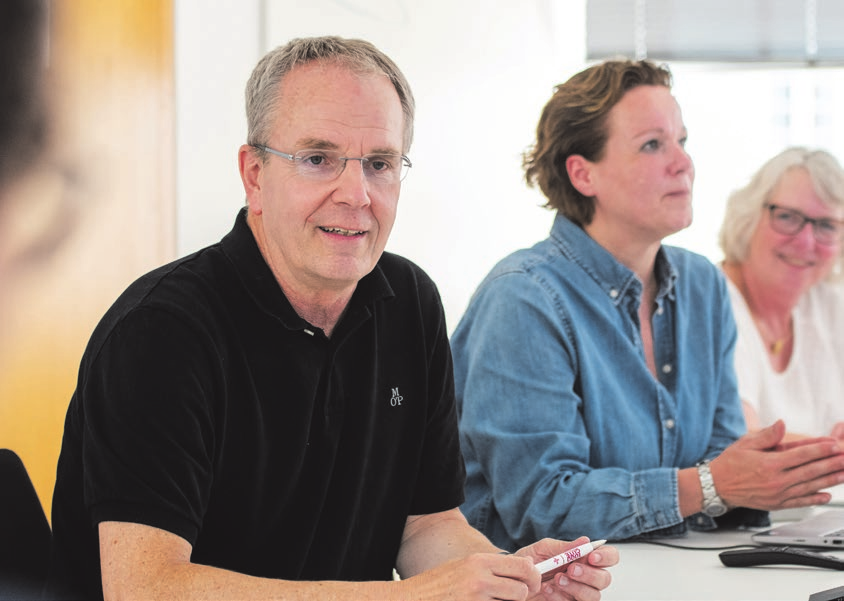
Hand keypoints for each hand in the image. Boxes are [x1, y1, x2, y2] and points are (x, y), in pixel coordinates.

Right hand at [399, 551, 539, 600]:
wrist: (412, 599)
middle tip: (514, 598)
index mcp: (479, 561)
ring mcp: (476, 599)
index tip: (531, 585)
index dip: (533, 578)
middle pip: (523, 590)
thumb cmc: (439, 585)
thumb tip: (528, 566)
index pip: (523, 567)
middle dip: (524, 597)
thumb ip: (493, 567)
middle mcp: (480, 578)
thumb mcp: (464, 567)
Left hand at [516, 537, 617, 600]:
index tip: (591, 557)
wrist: (511, 579)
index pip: (608, 557)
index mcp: (583, 559)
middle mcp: (585, 577)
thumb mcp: (542, 549)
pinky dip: (561, 598)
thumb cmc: (529, 562)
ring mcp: (578, 593)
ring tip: (556, 580)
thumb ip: (563, 547)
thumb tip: (585, 540)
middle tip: (571, 569)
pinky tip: (548, 590)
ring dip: (576, 587)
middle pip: (605, 579)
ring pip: (594, 596)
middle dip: (589, 574)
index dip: (606, 557)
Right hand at [711, 420, 843, 509]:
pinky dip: (815, 499)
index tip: (835, 445)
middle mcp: (776, 481)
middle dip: (831, 464)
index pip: (801, 455)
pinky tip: (827, 495)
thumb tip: (782, 425)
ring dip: (829, 480)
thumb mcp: (745, 443)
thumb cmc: (730, 463)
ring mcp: (778, 494)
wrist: (716, 486)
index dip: (820, 449)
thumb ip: (767, 435)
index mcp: (769, 464)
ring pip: (810, 486)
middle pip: (810, 471)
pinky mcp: (777, 504)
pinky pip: (800, 502)